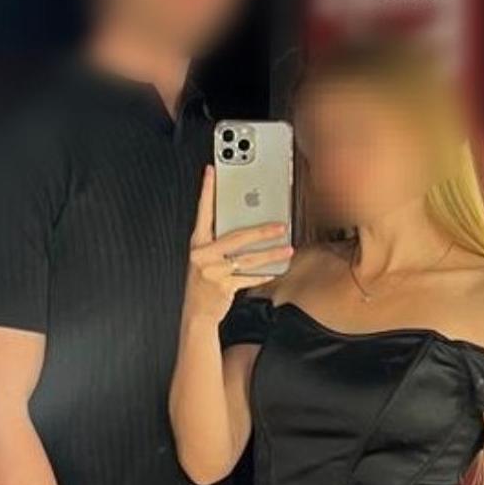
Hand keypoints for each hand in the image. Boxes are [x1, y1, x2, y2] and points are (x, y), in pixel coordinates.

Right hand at [184, 166, 292, 324]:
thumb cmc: (205, 282)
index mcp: (197, 242)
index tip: (212, 170)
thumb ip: (220, 241)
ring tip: (287, 247)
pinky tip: (277, 268)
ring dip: (270, 253)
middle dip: (261, 230)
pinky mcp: (222, 286)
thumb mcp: (206, 257)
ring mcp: (211, 271)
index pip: (202, 210)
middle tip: (280, 224)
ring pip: (247, 258)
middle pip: (236, 236)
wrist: (196, 313)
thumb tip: (248, 225)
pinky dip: (264, 273)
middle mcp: (202, 254)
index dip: (207, 190)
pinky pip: (248, 277)